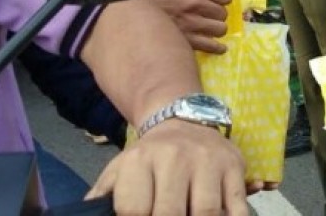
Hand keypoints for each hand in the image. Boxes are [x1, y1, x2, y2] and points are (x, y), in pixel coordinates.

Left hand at [88, 119, 249, 215]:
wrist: (184, 118)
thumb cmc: (149, 156)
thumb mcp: (119, 169)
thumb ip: (103, 196)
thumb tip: (88, 214)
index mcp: (140, 160)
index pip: (134, 209)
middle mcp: (174, 157)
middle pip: (169, 213)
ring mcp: (207, 161)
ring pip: (205, 212)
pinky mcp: (234, 167)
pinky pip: (237, 208)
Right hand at [151, 0, 231, 53]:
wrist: (132, 9)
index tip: (218, 0)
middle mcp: (195, 6)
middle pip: (223, 13)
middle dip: (217, 14)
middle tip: (210, 15)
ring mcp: (191, 25)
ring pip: (220, 29)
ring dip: (216, 29)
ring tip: (209, 28)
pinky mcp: (186, 41)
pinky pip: (211, 46)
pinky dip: (217, 47)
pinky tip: (219, 47)